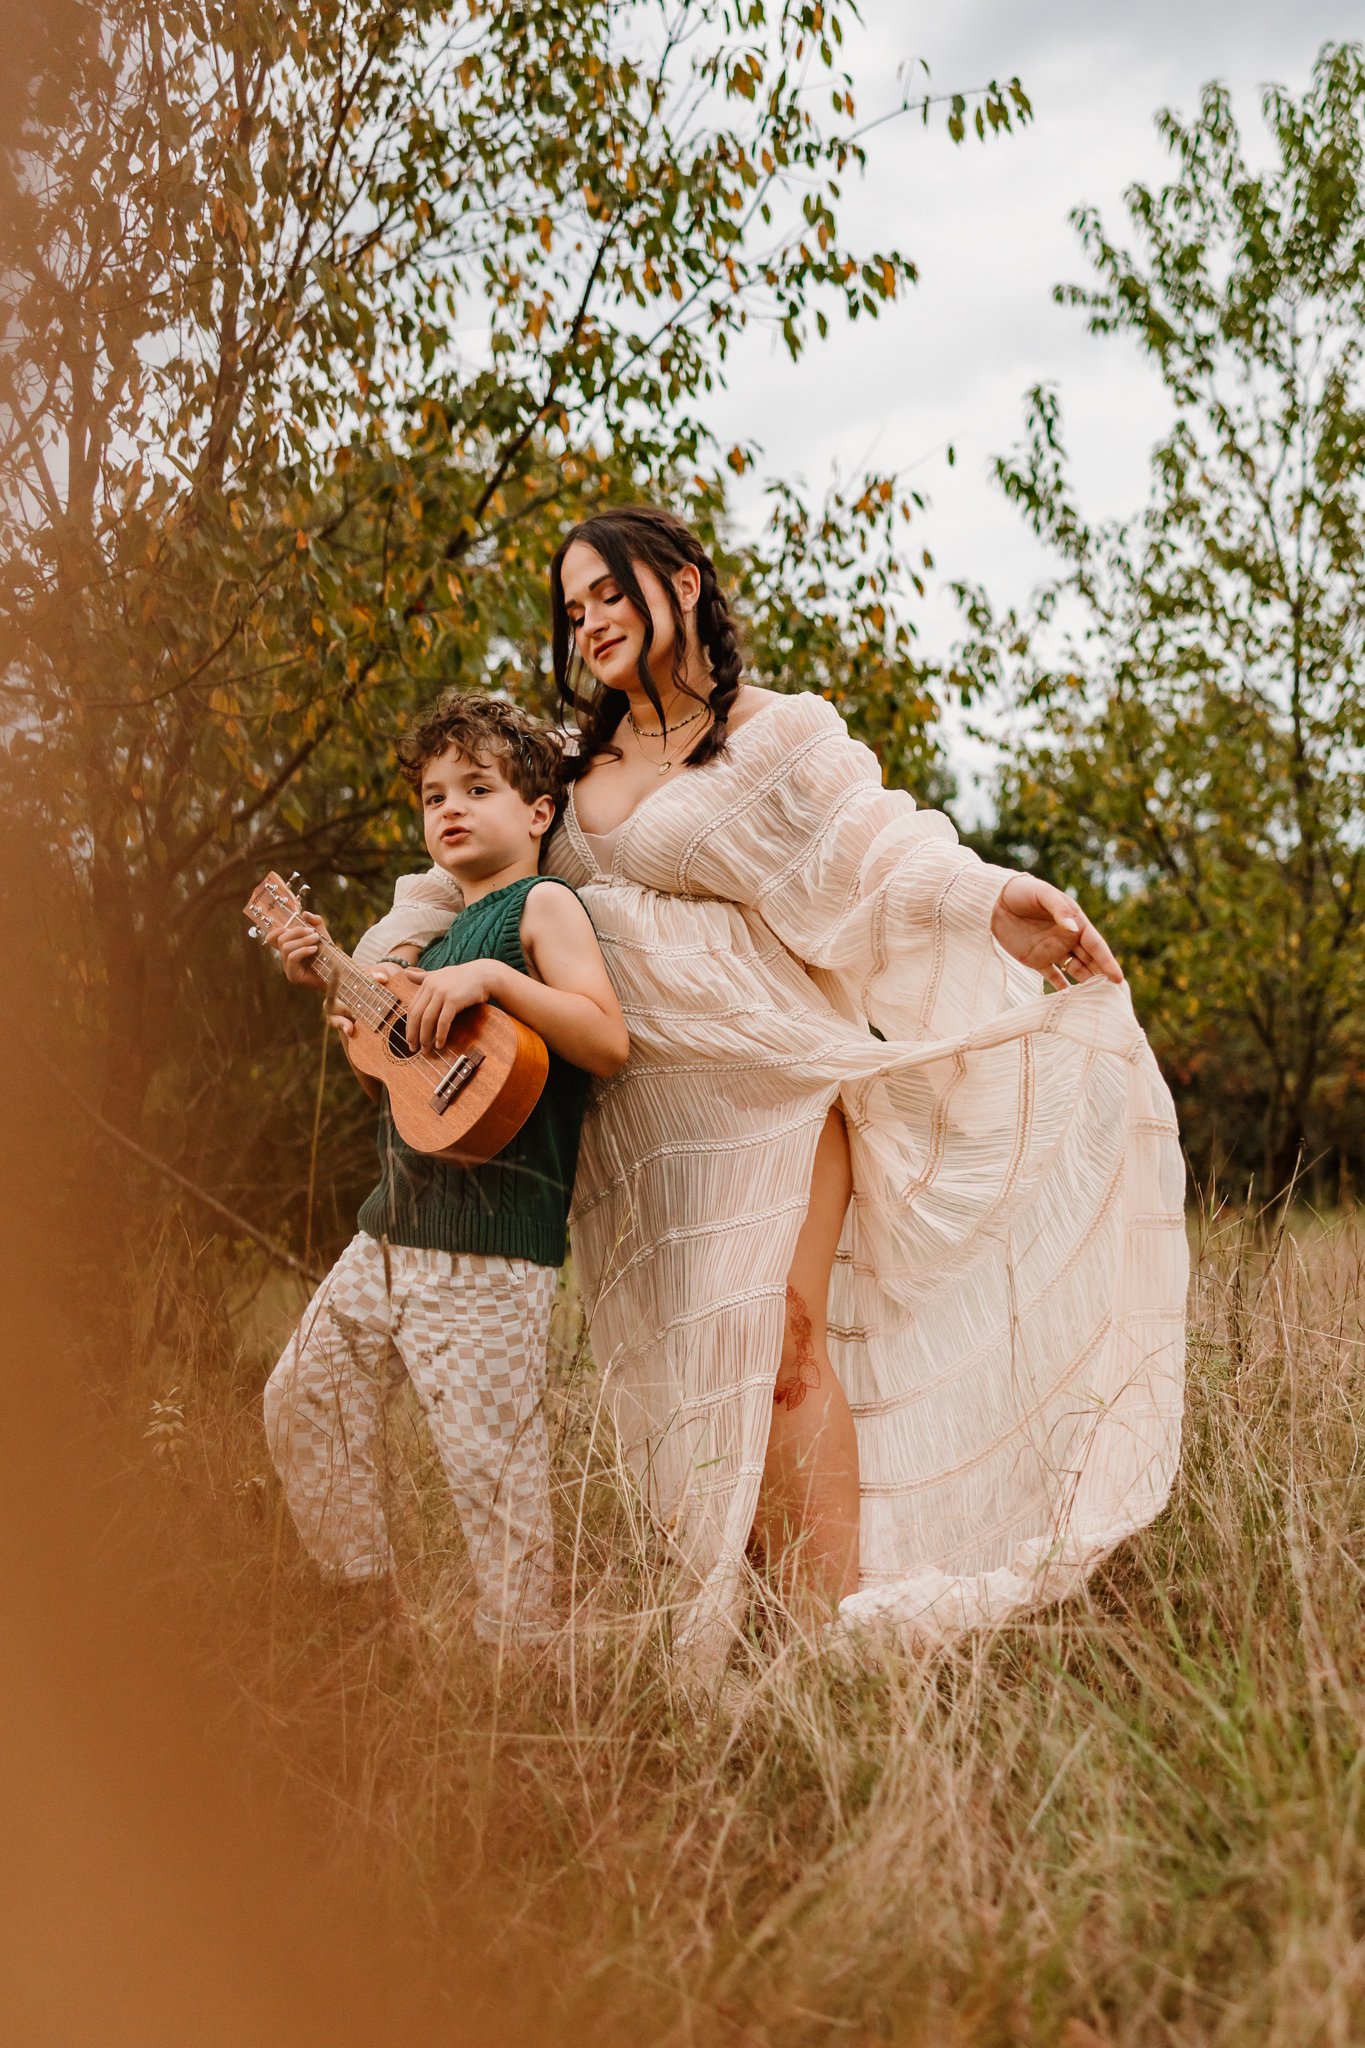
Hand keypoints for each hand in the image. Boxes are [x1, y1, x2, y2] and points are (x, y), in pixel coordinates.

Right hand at [276, 910, 328, 989]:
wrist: (338, 975)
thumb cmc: (328, 956)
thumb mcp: (323, 936)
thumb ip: (316, 923)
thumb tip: (305, 913)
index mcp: (289, 948)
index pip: (273, 937)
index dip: (278, 929)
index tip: (296, 924)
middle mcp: (285, 958)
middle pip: (280, 939)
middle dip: (297, 932)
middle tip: (313, 932)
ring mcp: (288, 968)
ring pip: (286, 948)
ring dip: (303, 940)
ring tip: (317, 939)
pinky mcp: (293, 976)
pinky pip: (292, 958)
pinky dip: (303, 950)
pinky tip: (314, 949)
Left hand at [378, 958, 499, 1052]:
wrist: (485, 975)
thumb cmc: (464, 977)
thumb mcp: (441, 974)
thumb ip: (423, 976)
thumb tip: (405, 972)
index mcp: (427, 983)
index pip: (412, 1008)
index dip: (409, 1025)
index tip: (410, 1038)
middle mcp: (432, 987)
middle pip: (416, 1015)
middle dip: (413, 1034)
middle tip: (413, 1048)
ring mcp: (442, 993)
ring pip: (427, 1020)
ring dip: (425, 1038)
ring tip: (425, 1050)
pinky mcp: (453, 1000)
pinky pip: (443, 1021)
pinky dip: (440, 1035)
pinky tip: (440, 1044)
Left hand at [989, 874, 1122, 989]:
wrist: (994, 900)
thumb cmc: (1022, 891)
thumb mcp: (1043, 894)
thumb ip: (1059, 910)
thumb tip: (1074, 929)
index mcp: (1075, 921)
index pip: (1096, 945)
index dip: (1107, 962)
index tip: (1117, 979)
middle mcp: (1068, 938)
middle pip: (1090, 961)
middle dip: (1103, 977)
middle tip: (1115, 997)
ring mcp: (1053, 950)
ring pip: (1076, 970)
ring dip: (1087, 984)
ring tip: (1098, 1002)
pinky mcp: (1036, 960)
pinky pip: (1053, 977)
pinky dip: (1062, 989)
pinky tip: (1071, 1003)